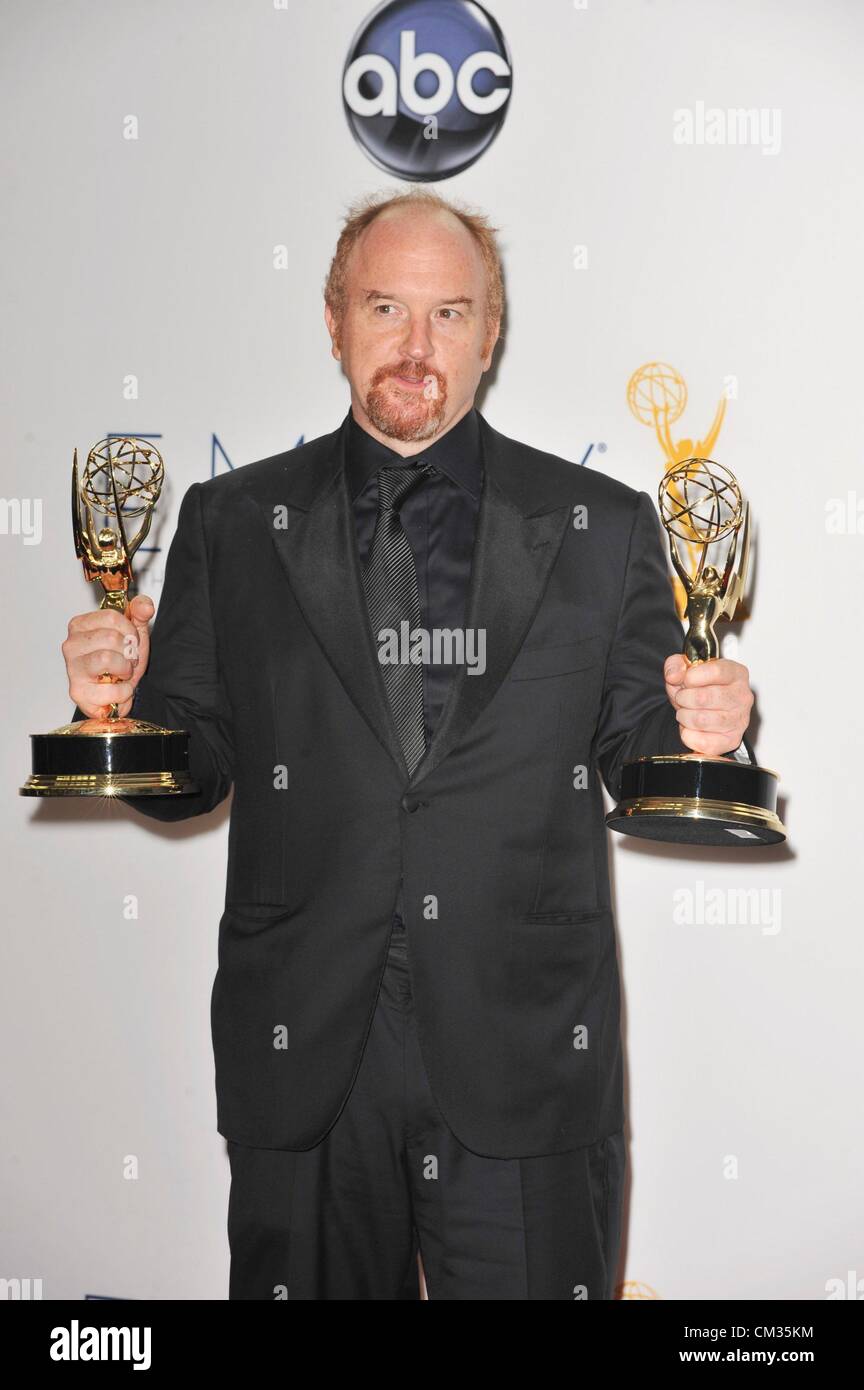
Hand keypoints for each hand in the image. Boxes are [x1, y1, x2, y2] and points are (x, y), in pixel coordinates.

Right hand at [62, 594, 153, 718]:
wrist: (117, 693)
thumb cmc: (120, 662)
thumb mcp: (133, 632)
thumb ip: (139, 612)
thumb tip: (145, 606)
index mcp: (81, 626)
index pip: (111, 617)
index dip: (129, 631)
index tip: (129, 642)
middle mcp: (71, 646)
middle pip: (110, 637)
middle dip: (128, 652)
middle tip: (127, 661)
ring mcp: (72, 669)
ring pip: (106, 658)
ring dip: (125, 670)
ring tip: (122, 674)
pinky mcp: (78, 692)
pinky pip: (111, 689)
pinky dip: (123, 692)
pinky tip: (116, 688)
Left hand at [663, 653, 753, 756]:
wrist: (704, 709)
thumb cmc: (700, 687)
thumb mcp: (685, 667)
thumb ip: (676, 664)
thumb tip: (674, 676)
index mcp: (736, 673)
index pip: (716, 672)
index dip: (692, 677)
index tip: (685, 680)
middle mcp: (742, 697)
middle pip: (703, 698)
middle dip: (683, 698)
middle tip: (682, 698)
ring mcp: (739, 720)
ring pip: (700, 720)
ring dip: (684, 716)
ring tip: (686, 712)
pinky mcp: (731, 740)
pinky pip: (703, 742)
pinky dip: (688, 735)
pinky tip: (691, 727)